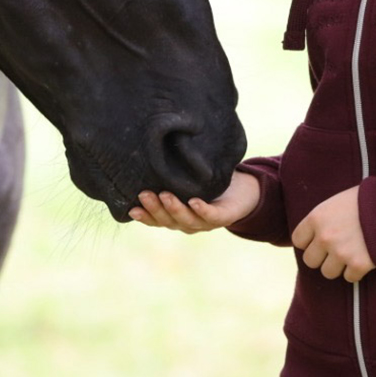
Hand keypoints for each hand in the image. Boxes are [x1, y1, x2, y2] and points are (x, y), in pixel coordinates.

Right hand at [129, 170, 259, 232]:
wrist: (243, 191)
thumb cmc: (208, 183)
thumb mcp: (185, 179)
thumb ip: (169, 175)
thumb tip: (146, 154)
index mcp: (176, 216)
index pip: (156, 219)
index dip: (144, 216)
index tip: (131, 208)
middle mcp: (188, 222)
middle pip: (168, 220)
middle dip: (155, 208)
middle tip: (145, 194)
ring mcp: (205, 222)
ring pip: (187, 220)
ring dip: (175, 209)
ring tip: (165, 195)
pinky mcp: (224, 217)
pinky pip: (211, 216)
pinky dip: (201, 210)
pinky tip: (194, 201)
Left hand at [292, 187, 375, 282]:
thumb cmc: (367, 200)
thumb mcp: (338, 202)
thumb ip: (323, 219)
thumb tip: (313, 235)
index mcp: (317, 218)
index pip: (298, 241)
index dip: (309, 242)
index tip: (319, 240)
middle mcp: (325, 237)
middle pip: (310, 261)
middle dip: (322, 257)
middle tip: (335, 250)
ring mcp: (341, 253)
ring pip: (328, 273)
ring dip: (338, 267)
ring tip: (350, 254)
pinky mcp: (358, 265)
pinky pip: (350, 278)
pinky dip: (356, 272)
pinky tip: (363, 259)